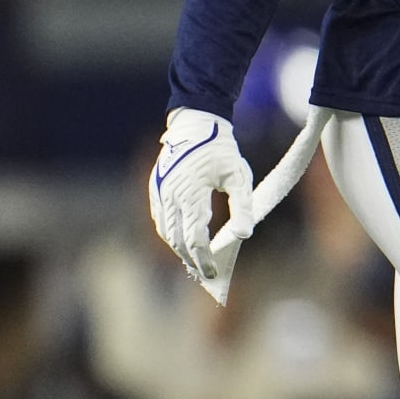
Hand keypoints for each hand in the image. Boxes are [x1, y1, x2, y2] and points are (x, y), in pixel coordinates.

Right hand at [149, 108, 254, 278]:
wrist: (195, 124)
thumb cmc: (220, 150)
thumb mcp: (238, 176)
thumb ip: (242, 207)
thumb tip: (244, 235)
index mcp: (191, 194)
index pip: (196, 239)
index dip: (205, 260)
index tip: (214, 273)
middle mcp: (170, 196)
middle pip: (178, 241)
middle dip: (191, 260)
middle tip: (205, 274)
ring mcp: (159, 193)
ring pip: (166, 233)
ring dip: (179, 249)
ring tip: (195, 261)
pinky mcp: (155, 189)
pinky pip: (160, 220)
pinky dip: (170, 234)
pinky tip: (183, 240)